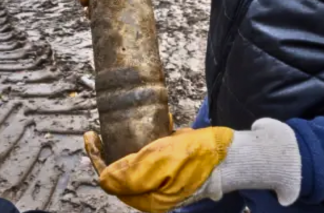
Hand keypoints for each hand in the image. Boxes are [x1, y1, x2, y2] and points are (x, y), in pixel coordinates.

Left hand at [84, 119, 301, 212]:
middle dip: (110, 151)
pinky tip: (159, 124)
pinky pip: (155, 156)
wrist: (232, 154)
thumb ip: (128, 175)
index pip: (111, 181)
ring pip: (136, 163)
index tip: (91, 137)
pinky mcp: (174, 171)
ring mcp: (164, 183)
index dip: (98, 159)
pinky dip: (151, 140)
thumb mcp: (158, 163)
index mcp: (148, 199)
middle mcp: (154, 194)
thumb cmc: (197, 157)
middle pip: (121, 173)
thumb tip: (103, 180)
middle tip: (101, 131)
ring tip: (127, 124)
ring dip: (129, 143)